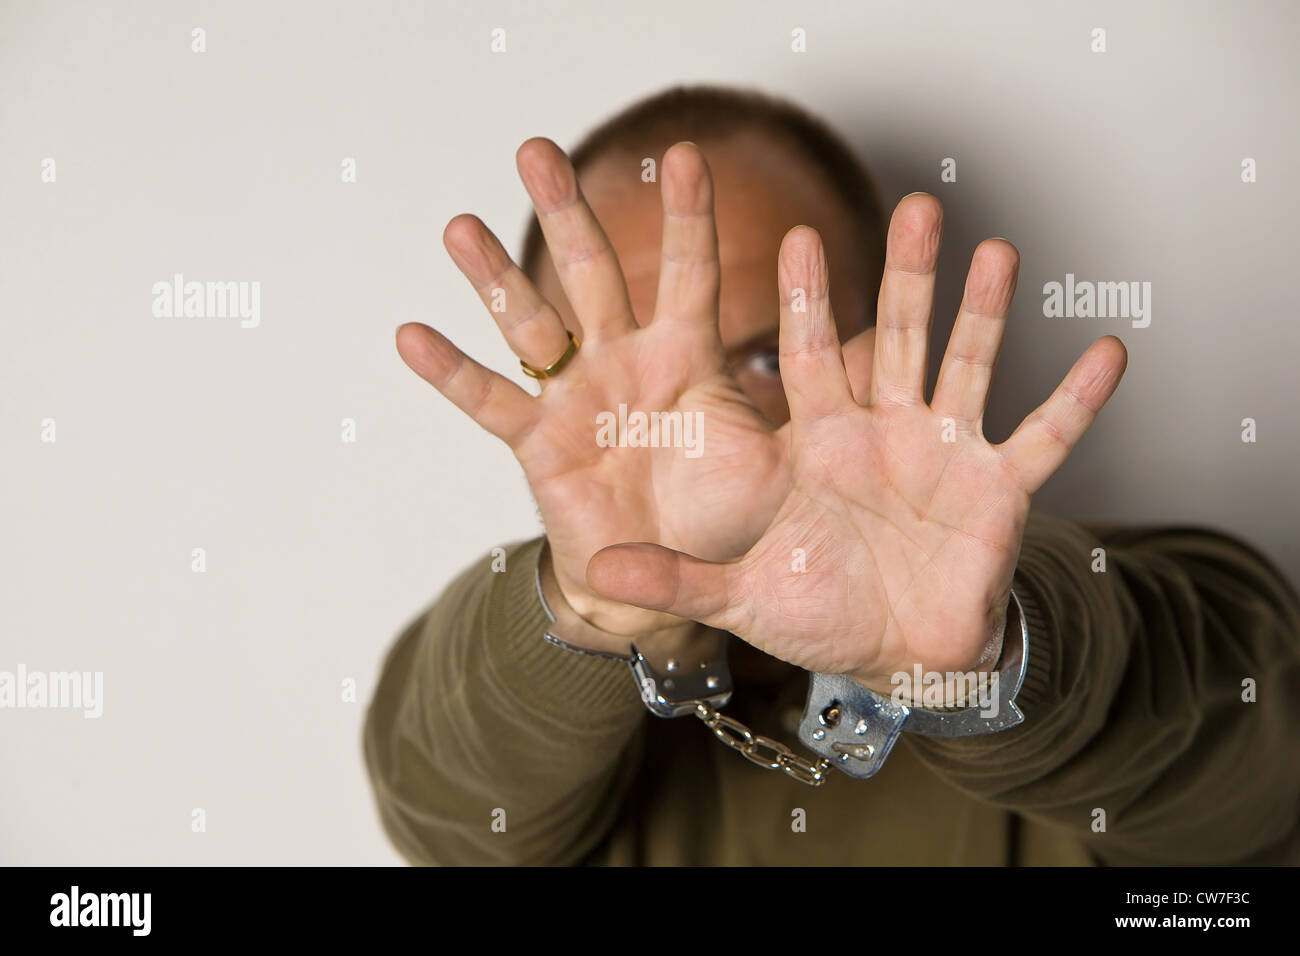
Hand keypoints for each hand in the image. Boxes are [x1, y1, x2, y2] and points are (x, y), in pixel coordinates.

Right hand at [396, 139, 817, 644]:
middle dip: (567, 211)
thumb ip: (815, 399)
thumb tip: (884, 342)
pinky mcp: (538, 442)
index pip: (688, 273)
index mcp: (686, 355)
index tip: (687, 153)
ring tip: (461, 226)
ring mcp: (575, 396)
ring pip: (529, 322)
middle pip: (591, 273)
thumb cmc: (723, 514)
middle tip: (537, 149)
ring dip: (495, 277)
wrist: (667, 578)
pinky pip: (490, 403)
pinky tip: (412, 334)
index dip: (687, 217)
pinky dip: (452, 374)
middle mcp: (624, 360)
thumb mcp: (780, 454)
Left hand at [586, 196, 1126, 690]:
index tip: (797, 239)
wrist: (890, 654)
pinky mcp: (998, 490)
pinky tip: (1108, 353)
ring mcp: (945, 454)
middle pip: (897, 339)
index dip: (806, 304)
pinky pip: (1044, 438)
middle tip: (914, 206)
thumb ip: (673, 576)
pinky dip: (1076, 402)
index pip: (810, 358)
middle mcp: (884, 431)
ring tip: (998, 251)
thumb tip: (594, 571)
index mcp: (819, 443)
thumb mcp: (737, 592)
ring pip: (968, 367)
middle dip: (905, 277)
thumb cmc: (817, 610)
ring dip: (985, 312)